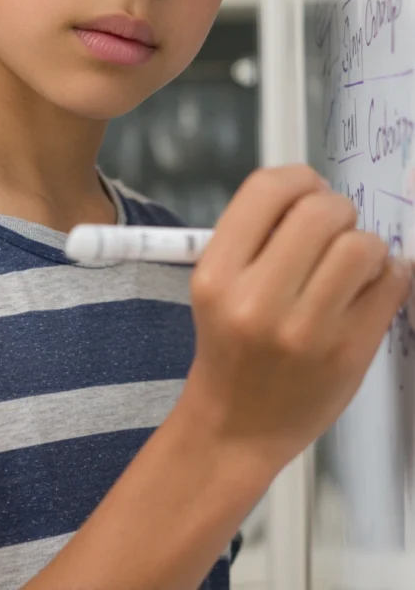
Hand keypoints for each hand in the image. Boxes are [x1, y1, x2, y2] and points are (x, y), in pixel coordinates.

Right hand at [177, 164, 411, 477]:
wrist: (236, 427)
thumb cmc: (229, 348)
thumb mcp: (217, 286)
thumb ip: (256, 237)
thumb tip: (314, 191)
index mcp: (217, 275)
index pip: (266, 190)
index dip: (298, 179)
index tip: (307, 192)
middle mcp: (257, 301)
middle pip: (319, 211)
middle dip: (336, 210)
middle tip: (334, 229)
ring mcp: (306, 331)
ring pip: (361, 246)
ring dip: (365, 244)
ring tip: (354, 263)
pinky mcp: (349, 354)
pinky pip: (390, 285)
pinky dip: (389, 274)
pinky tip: (372, 285)